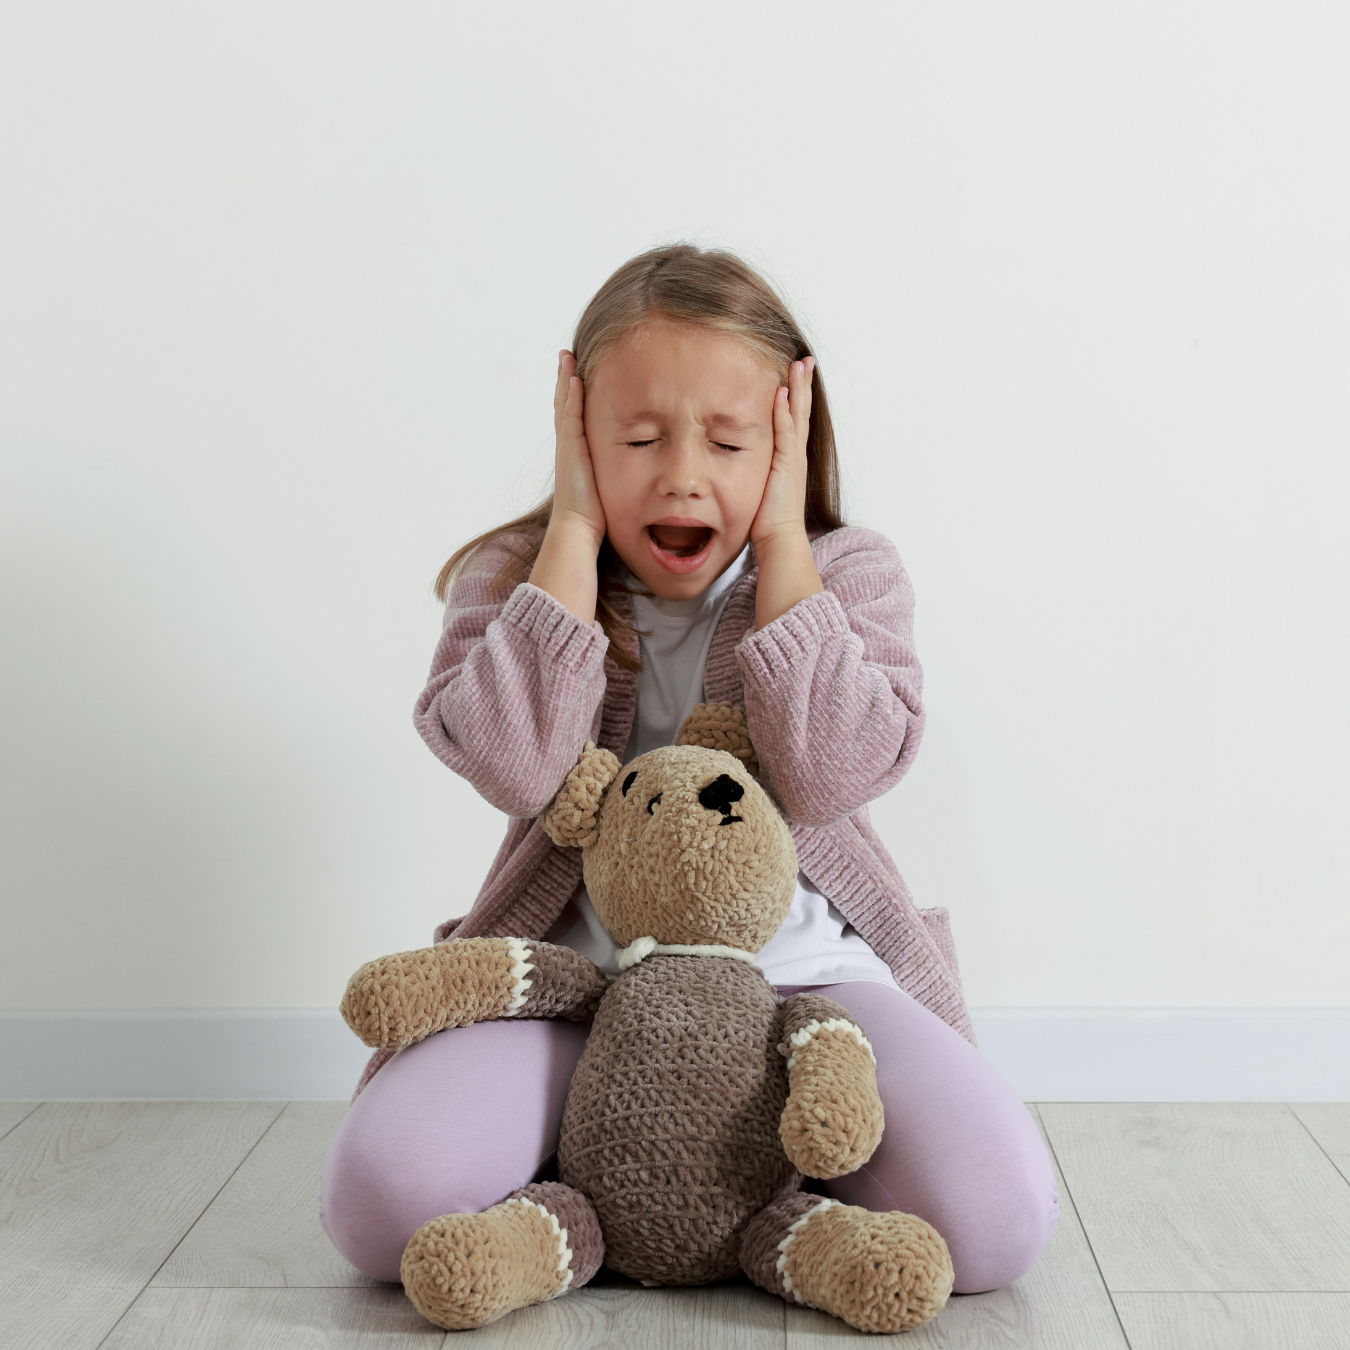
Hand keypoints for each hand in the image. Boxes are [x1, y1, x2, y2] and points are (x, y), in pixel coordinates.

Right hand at [550, 351, 606, 550]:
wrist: (578, 527)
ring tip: (566, 357)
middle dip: (565, 381)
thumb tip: (634, 478)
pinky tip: (575, 377)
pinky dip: (571, 395)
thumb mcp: (608, 488)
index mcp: (576, 454)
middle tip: (565, 358)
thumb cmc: (595, 517)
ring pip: (565, 404)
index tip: (576, 377)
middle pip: (565, 405)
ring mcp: (567, 445)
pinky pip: (571, 415)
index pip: (573, 418)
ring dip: (565, 379)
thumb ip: (614, 476)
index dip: (573, 398)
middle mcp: (568, 446)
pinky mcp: (570, 447)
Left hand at [751, 357, 814, 547]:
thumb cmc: (767, 520)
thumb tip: (739, 462)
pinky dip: (784, 412)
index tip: (795, 374)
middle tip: (805, 360)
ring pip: (798, 415)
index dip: (795, 396)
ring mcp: (793, 458)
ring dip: (799, 389)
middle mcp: (795, 454)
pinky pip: (785, 432)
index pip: (794, 419)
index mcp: (789, 458)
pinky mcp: (786, 465)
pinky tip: (781, 393)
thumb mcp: (760, 486)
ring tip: (800, 365)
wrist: (779, 539)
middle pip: (801, 411)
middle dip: (803, 384)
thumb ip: (756, 469)